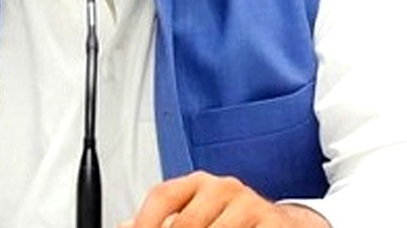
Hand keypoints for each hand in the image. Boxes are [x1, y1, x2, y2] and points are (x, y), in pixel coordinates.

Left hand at [120, 172, 330, 227]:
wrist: (283, 225)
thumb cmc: (231, 222)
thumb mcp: (195, 216)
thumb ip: (160, 221)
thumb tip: (124, 226)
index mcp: (198, 183)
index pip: (163, 196)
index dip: (145, 221)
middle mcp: (223, 188)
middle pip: (186, 223)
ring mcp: (250, 204)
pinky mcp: (273, 223)